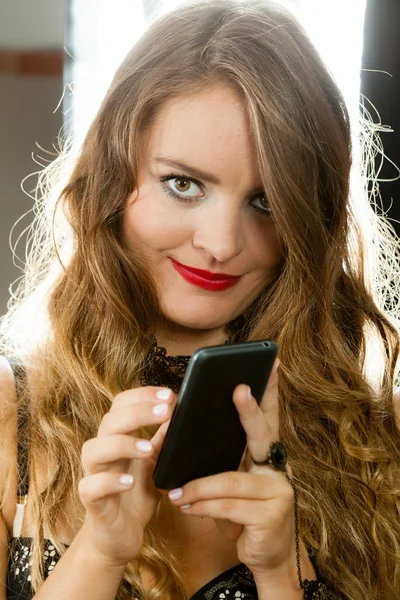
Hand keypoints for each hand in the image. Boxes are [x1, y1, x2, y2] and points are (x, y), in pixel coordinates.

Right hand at [77, 386, 175, 567]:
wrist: (118, 538)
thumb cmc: (137, 495)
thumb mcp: (156, 465)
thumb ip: (162, 441)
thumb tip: (179, 414)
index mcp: (118, 437)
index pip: (121, 405)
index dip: (142, 395)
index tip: (169, 395)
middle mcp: (103, 452)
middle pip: (110, 421)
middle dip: (138, 413)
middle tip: (165, 411)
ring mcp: (94, 475)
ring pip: (93, 449)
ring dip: (122, 444)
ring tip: (148, 448)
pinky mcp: (91, 502)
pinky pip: (91, 486)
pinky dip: (109, 482)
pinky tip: (129, 482)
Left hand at [167, 360, 298, 580]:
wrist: (264, 555)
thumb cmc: (243, 511)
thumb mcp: (234, 481)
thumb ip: (224, 459)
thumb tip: (188, 434)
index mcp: (266, 453)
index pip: (269, 416)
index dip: (270, 390)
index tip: (271, 364)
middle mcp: (278, 466)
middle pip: (261, 433)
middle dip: (249, 410)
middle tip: (238, 389)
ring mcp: (278, 491)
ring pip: (233, 480)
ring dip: (200, 486)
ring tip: (176, 491)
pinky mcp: (271, 516)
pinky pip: (229, 506)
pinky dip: (203, 507)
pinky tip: (185, 507)